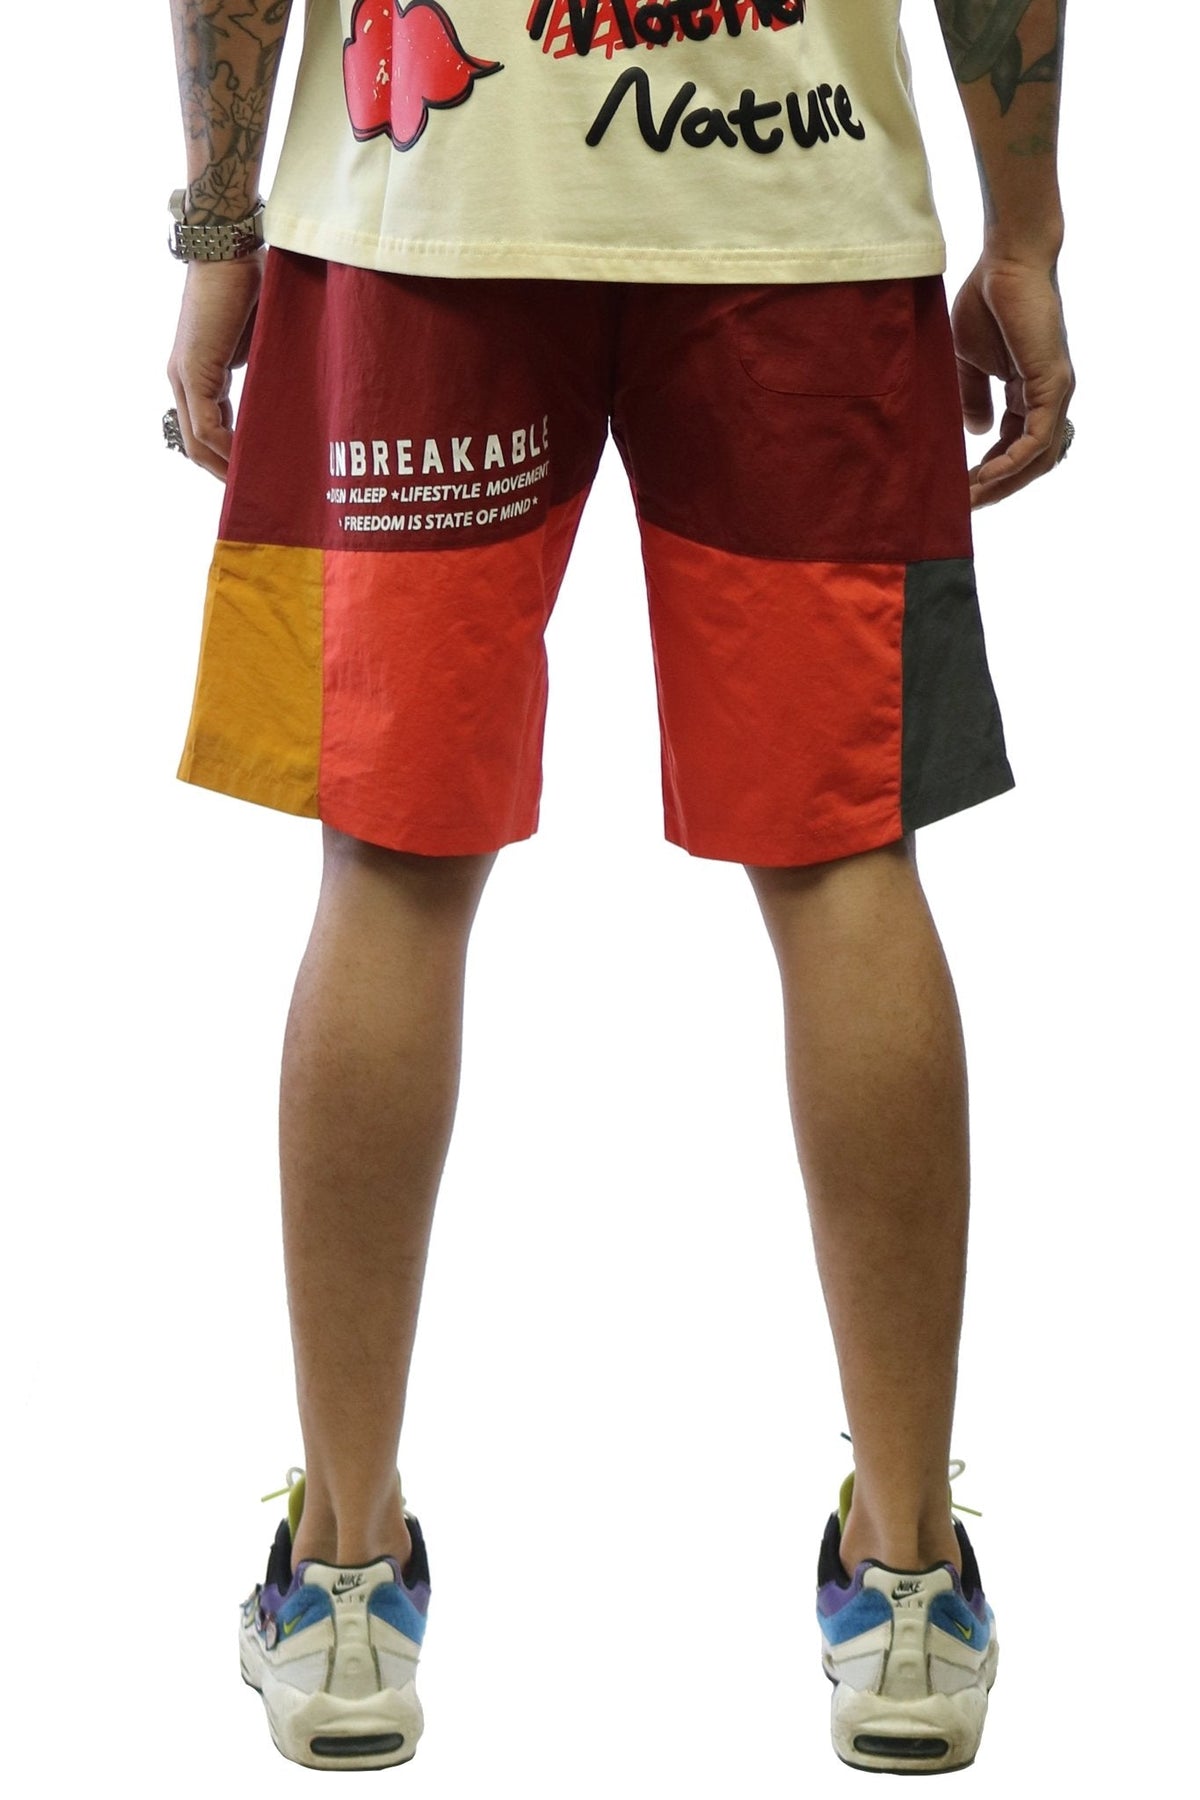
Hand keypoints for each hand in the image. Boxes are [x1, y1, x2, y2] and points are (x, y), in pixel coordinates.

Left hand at [166, 256, 263, 480]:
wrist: (230, 249)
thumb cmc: (252, 283)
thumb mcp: (262, 339)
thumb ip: (267, 369)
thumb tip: (298, 394)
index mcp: (200, 372)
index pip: (209, 428)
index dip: (229, 456)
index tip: (257, 474)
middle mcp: (184, 378)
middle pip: (196, 444)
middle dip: (224, 472)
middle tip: (256, 493)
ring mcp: (184, 375)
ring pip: (196, 441)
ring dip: (224, 466)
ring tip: (255, 486)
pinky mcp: (192, 370)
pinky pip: (204, 426)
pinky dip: (225, 448)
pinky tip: (248, 462)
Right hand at [950, 256, 1074, 508]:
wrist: (1006, 262)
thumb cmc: (987, 301)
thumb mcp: (969, 361)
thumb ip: (973, 397)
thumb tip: (976, 433)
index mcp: (1028, 392)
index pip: (1014, 445)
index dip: (988, 471)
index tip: (958, 488)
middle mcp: (1049, 397)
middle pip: (1030, 462)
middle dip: (997, 488)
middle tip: (963, 505)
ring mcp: (1055, 393)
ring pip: (1036, 458)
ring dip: (1003, 484)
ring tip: (970, 498)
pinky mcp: (1053, 385)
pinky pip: (1036, 440)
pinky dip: (1011, 462)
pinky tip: (985, 475)